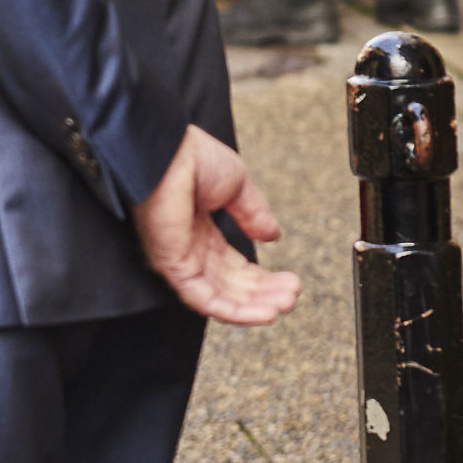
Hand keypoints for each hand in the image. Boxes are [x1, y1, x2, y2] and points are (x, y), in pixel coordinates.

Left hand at [133, 126, 301, 325]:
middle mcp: (187, 246)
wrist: (169, 149)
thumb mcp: (236, 183)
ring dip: (255, 306)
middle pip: (229, 284)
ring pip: (219, 297)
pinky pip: (203, 299)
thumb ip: (253, 212)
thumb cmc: (193, 156)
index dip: (262, 278)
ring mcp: (178, 257)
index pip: (232, 265)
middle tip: (292, 296)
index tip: (291, 281)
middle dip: (264, 294)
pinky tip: (265, 312)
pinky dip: (235, 311)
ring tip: (286, 304)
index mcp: (199, 227)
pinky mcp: (171, 265)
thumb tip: (272, 235)